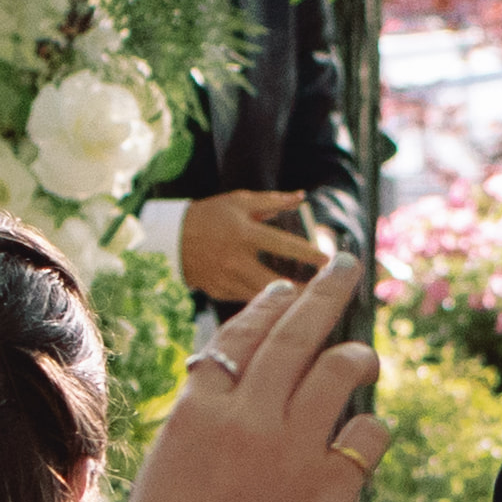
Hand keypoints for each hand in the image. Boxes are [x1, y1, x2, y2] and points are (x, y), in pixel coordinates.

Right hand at [86, 261, 383, 501]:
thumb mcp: (164, 470)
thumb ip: (201, 424)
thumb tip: (233, 386)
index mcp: (195, 410)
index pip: (241, 336)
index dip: (269, 307)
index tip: (286, 290)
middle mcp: (246, 418)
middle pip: (294, 333)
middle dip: (325, 292)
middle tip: (347, 266)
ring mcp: (292, 450)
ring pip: (339, 371)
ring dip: (357, 355)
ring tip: (364, 354)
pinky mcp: (330, 489)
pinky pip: (368, 433)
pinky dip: (370, 426)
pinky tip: (365, 433)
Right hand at [171, 182, 335, 302]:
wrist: (172, 238)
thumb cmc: (210, 215)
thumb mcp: (239, 201)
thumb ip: (273, 201)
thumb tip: (302, 197)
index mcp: (244, 233)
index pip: (283, 245)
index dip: (308, 254)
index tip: (329, 260)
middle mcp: (235, 259)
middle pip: (276, 282)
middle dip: (303, 289)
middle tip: (324, 290)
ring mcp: (226, 280)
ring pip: (263, 298)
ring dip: (287, 300)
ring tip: (310, 300)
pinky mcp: (220, 293)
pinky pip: (248, 301)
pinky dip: (266, 303)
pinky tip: (284, 304)